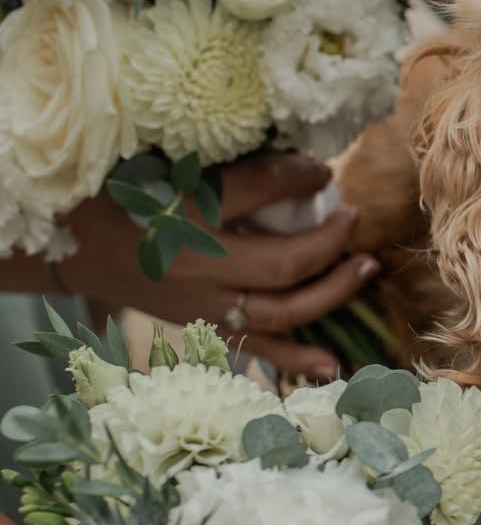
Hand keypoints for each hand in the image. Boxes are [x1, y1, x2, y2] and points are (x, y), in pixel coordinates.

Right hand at [61, 155, 379, 379]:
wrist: (70, 246)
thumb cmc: (120, 195)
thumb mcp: (165, 166)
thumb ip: (228, 165)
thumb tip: (297, 160)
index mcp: (184, 210)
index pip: (260, 187)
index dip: (301, 174)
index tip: (323, 168)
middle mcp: (198, 264)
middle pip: (285, 263)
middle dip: (331, 240)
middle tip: (353, 216)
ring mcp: (203, 304)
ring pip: (283, 310)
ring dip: (334, 290)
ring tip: (366, 265)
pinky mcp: (203, 328)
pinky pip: (257, 348)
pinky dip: (296, 359)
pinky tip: (334, 365)